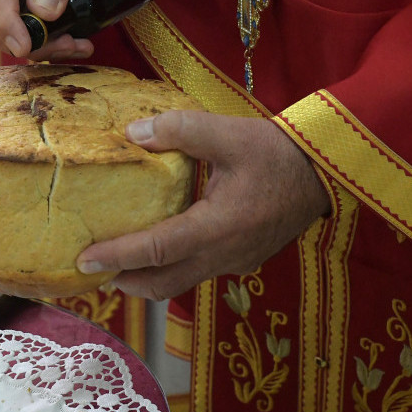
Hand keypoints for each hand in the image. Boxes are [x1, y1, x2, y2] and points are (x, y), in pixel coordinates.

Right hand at [0, 0, 96, 59]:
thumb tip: (45, 13)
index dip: (7, 24)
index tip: (24, 47)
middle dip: (29, 41)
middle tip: (69, 45)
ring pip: (0, 31)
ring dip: (37, 45)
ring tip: (75, 45)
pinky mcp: (1, 0)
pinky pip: (13, 27)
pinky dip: (39, 40)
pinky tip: (67, 41)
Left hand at [76, 110, 331, 300]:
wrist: (326, 171)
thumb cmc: (278, 152)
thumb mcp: (228, 132)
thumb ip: (179, 129)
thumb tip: (133, 132)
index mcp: (218, 227)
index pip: (156, 250)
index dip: (118, 256)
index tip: (84, 259)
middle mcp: (224, 254)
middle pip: (164, 282)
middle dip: (126, 280)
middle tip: (93, 269)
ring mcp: (236, 261)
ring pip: (182, 282)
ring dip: (148, 277)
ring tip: (119, 262)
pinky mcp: (244, 259)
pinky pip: (200, 272)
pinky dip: (172, 267)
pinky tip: (161, 246)